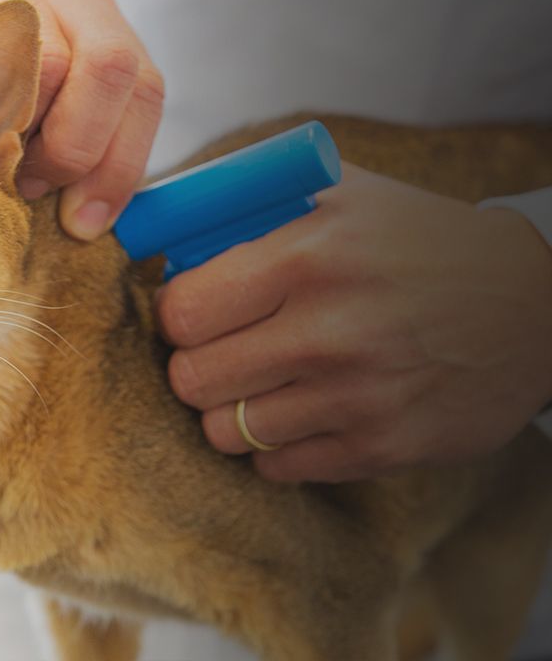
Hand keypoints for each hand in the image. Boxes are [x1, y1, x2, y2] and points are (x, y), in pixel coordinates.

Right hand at [0, 0, 162, 239]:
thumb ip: (25, 123)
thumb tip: (56, 205)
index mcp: (80, 7)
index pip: (141, 86)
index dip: (123, 163)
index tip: (85, 220)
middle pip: (115, 71)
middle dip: (82, 153)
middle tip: (30, 192)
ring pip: (56, 62)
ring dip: (26, 137)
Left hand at [158, 163, 551, 481]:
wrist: (537, 302)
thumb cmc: (416, 241)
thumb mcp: (338, 194)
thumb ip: (243, 203)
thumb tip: (148, 224)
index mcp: (310, 258)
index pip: (181, 311)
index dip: (179, 313)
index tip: (198, 310)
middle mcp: (331, 332)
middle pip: (192, 378)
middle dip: (196, 364)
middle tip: (224, 350)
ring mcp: (358, 397)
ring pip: (225, 431)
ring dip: (232, 409)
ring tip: (264, 382)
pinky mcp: (383, 448)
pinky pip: (276, 467)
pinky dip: (276, 445)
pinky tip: (304, 410)